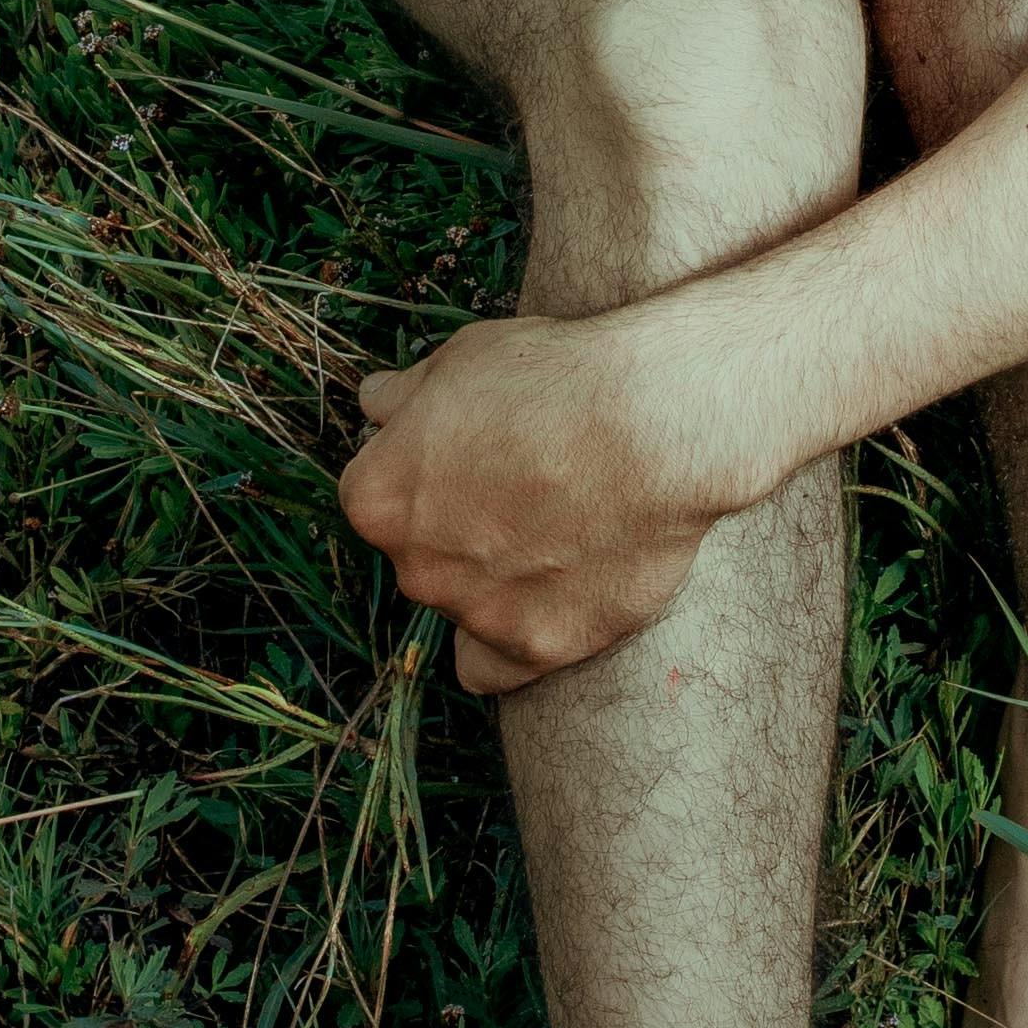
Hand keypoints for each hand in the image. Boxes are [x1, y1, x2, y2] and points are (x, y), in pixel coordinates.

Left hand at [335, 315, 729, 695]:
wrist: (650, 426)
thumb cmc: (554, 382)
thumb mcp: (460, 358)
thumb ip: (405, 397)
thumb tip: (378, 405)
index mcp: (378, 499)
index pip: (382, 499)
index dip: (430, 475)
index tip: (475, 461)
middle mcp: (413, 567)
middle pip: (424, 558)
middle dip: (459, 533)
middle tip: (524, 496)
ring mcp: (474, 614)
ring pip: (464, 609)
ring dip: (495, 583)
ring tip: (562, 538)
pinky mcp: (537, 648)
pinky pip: (495, 669)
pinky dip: (511, 646)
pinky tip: (541, 612)